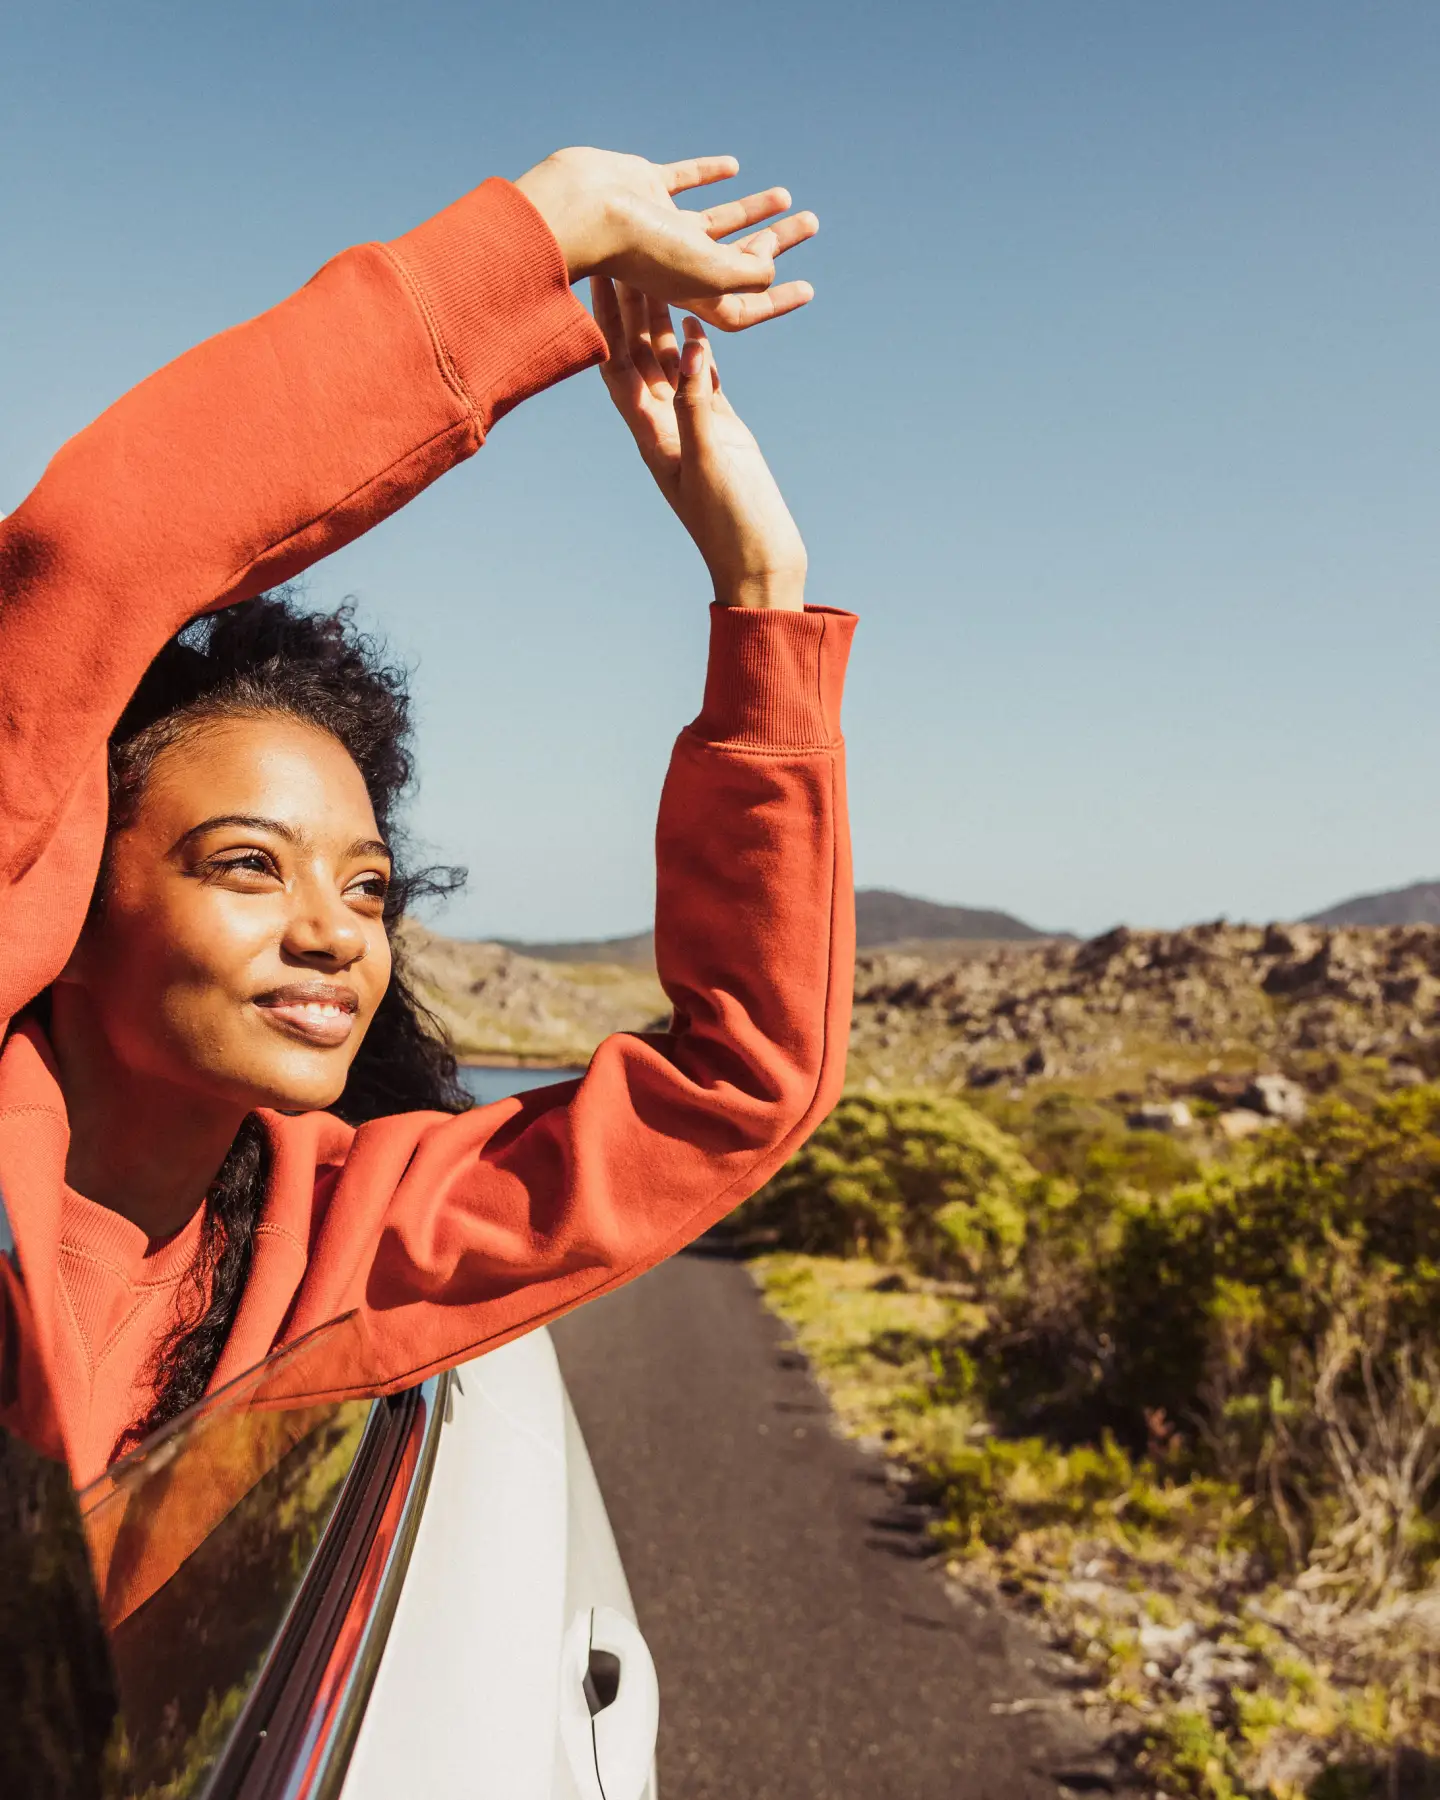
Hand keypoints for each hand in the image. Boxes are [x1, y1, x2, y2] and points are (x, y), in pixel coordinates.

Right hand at [515, 148, 816, 340]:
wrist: (583, 206)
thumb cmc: (642, 247)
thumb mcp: (709, 273)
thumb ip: (748, 275)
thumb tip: (771, 268)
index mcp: (692, 290)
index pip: (743, 305)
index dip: (778, 301)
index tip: (809, 289)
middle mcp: (678, 260)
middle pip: (738, 257)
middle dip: (777, 242)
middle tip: (812, 224)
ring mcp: (661, 223)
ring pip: (717, 220)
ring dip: (752, 210)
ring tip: (787, 197)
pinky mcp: (645, 187)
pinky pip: (683, 180)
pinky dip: (707, 174)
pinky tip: (733, 167)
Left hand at [592, 277, 806, 610]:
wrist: (759, 563)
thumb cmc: (731, 525)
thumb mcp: (711, 461)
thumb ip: (698, 403)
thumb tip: (690, 346)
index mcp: (650, 433)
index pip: (618, 363)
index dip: (604, 317)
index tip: (597, 273)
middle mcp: (663, 424)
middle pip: (639, 353)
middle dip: (628, 304)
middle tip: (621, 252)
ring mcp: (691, 426)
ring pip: (671, 361)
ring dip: (662, 317)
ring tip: (657, 269)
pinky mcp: (720, 430)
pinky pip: (703, 379)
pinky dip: (698, 348)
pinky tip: (696, 318)